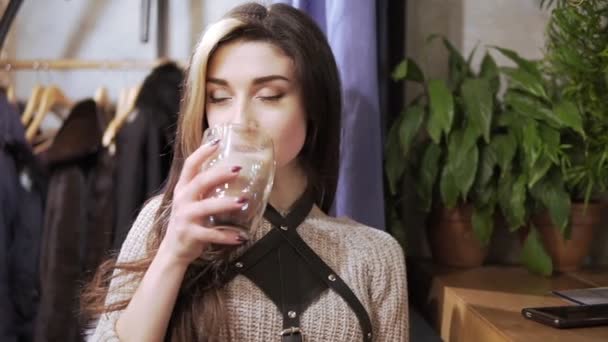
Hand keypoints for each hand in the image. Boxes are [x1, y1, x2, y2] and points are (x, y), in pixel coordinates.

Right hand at [159, 138, 246, 265]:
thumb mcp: (194, 201)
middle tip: (238, 169)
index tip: (218, 142)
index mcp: (183, 188)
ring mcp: (185, 217)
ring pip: (206, 207)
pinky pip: (211, 234)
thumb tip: (232, 172)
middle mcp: (182, 200)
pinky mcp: (190, 234)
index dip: (203, 152)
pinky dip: (227, 236)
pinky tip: (241, 237)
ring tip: (243, 201)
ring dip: (226, 203)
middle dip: (220, 174)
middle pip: (200, 181)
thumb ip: (207, 188)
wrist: (174, 250)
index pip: (190, 165)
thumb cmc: (189, 221)